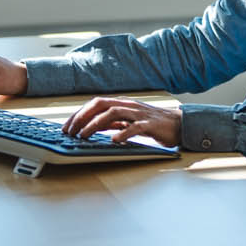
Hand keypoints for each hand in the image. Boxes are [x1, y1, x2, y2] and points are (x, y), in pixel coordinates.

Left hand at [62, 96, 182, 148]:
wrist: (179, 125)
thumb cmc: (152, 124)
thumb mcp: (127, 122)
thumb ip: (111, 123)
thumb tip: (90, 127)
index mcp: (122, 104)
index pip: (95, 104)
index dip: (79, 114)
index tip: (66, 127)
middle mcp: (128, 106)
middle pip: (100, 104)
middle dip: (82, 117)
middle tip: (70, 131)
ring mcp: (139, 114)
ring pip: (113, 113)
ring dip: (95, 124)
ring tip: (84, 135)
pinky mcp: (150, 125)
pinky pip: (135, 127)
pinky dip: (123, 133)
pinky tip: (114, 140)